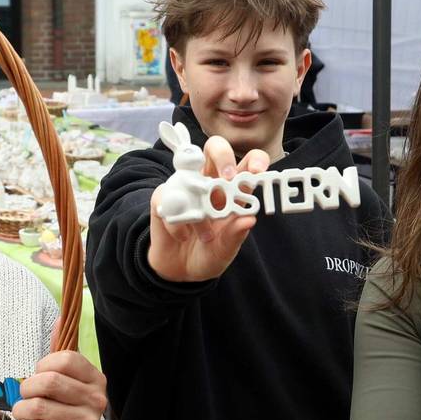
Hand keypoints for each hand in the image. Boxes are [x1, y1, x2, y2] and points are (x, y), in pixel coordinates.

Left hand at [12, 350, 106, 419]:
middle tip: (25, 397)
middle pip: (49, 382)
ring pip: (39, 408)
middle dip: (27, 390)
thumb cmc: (65, 411)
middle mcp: (97, 399)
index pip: (65, 359)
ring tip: (24, 415)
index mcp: (96, 378)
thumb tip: (60, 319)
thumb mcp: (67, 382)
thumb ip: (61, 353)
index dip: (43, 366)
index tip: (39, 376)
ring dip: (21, 412)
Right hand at [148, 135, 270, 281]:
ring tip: (205, 235)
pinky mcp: (164, 197)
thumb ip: (234, 237)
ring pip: (188, 169)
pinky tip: (183, 236)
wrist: (179, 271)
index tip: (257, 171)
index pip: (247, 164)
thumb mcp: (224, 251)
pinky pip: (168, 196)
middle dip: (223, 156)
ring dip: (198, 206)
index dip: (255, 160)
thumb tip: (249, 220)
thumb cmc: (208, 254)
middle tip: (227, 177)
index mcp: (232, 192)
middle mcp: (209, 183)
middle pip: (215, 148)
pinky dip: (178, 221)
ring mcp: (185, 187)